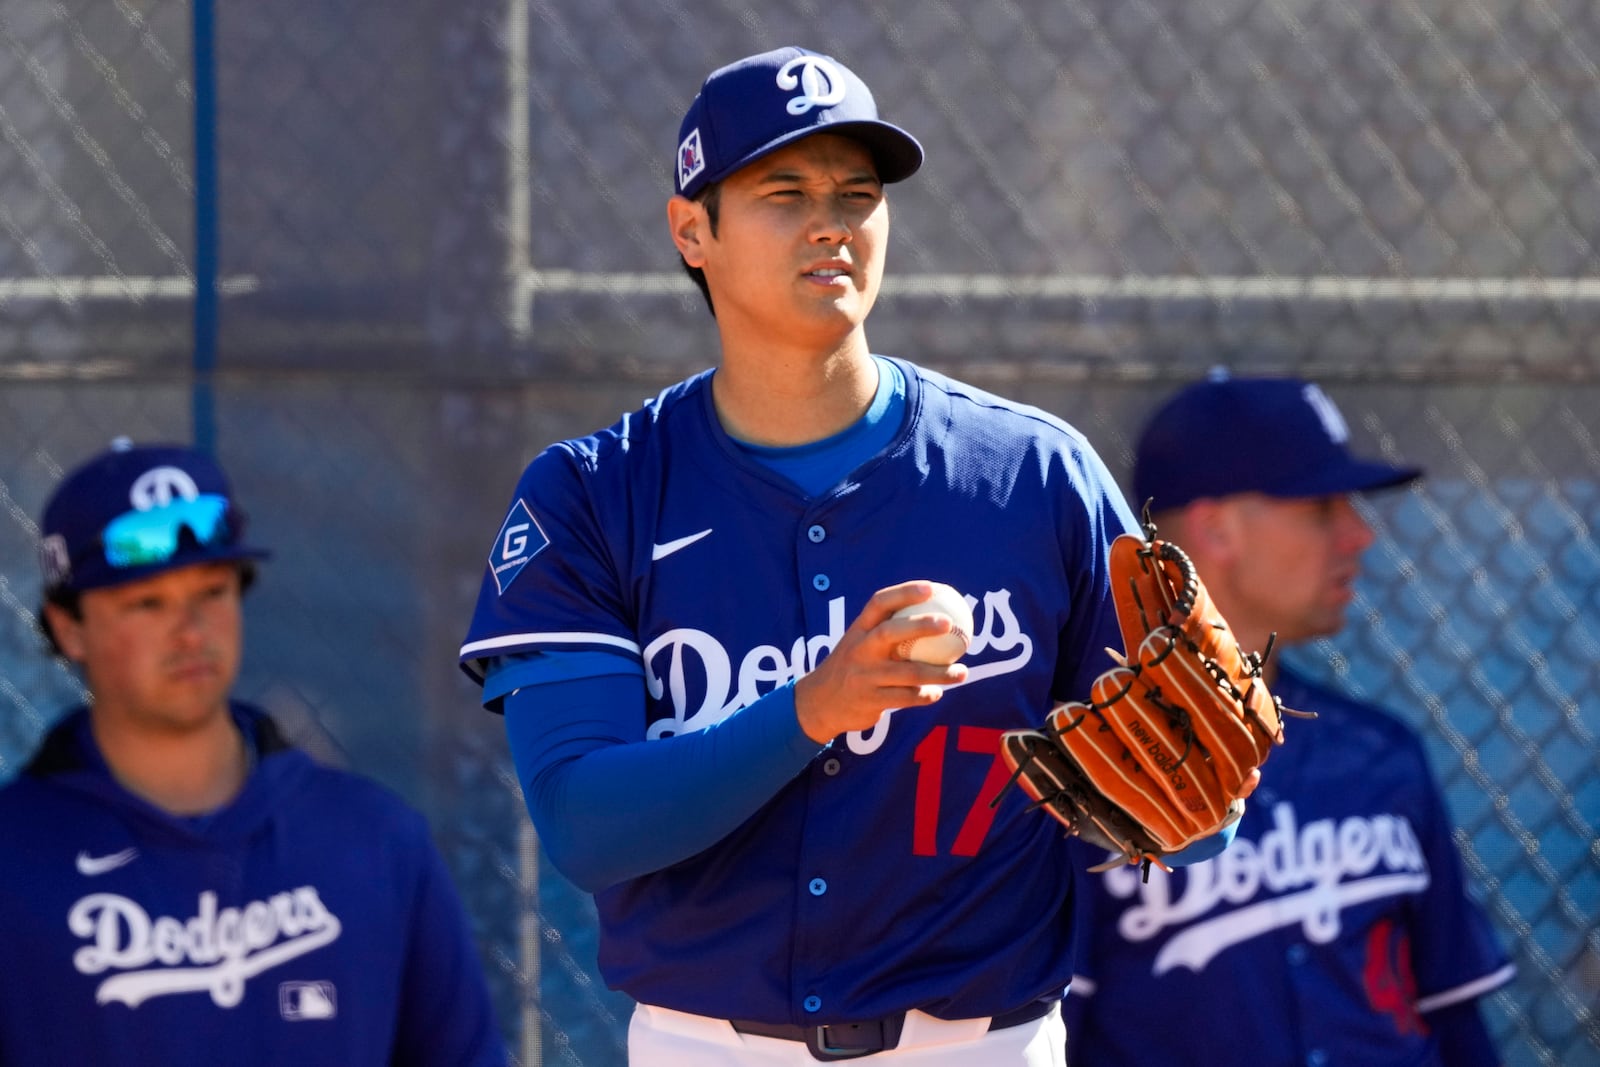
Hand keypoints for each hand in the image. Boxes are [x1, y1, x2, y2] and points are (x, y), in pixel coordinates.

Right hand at [793, 581, 969, 743]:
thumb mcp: (860, 643)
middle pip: (890, 632)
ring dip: (939, 673)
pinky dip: (925, 695)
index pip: (879, 603)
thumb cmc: (852, 666)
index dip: (904, 593)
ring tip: (962, 672)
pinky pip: (906, 698)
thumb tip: (934, 614)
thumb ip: (886, 629)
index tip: (931, 588)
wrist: (820, 703)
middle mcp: (860, 650)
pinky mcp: (871, 700)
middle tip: (949, 624)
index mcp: (858, 630)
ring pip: (908, 673)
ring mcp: (864, 676)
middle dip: (920, 625)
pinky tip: (937, 693)